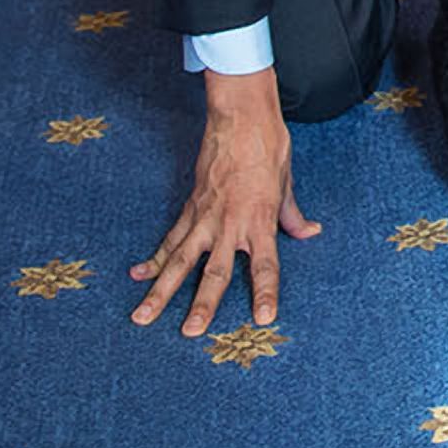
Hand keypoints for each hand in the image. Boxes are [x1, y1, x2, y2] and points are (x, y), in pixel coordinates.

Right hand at [129, 67, 320, 336]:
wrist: (241, 116)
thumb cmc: (269, 146)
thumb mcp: (287, 183)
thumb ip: (292, 215)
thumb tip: (310, 233)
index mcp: (260, 220)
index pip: (266, 266)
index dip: (265, 293)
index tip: (262, 318)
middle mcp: (230, 224)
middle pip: (214, 272)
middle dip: (202, 304)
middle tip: (190, 332)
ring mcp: (205, 217)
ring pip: (180, 261)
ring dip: (161, 291)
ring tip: (142, 317)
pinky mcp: (190, 206)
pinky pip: (171, 238)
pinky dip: (153, 259)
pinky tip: (138, 277)